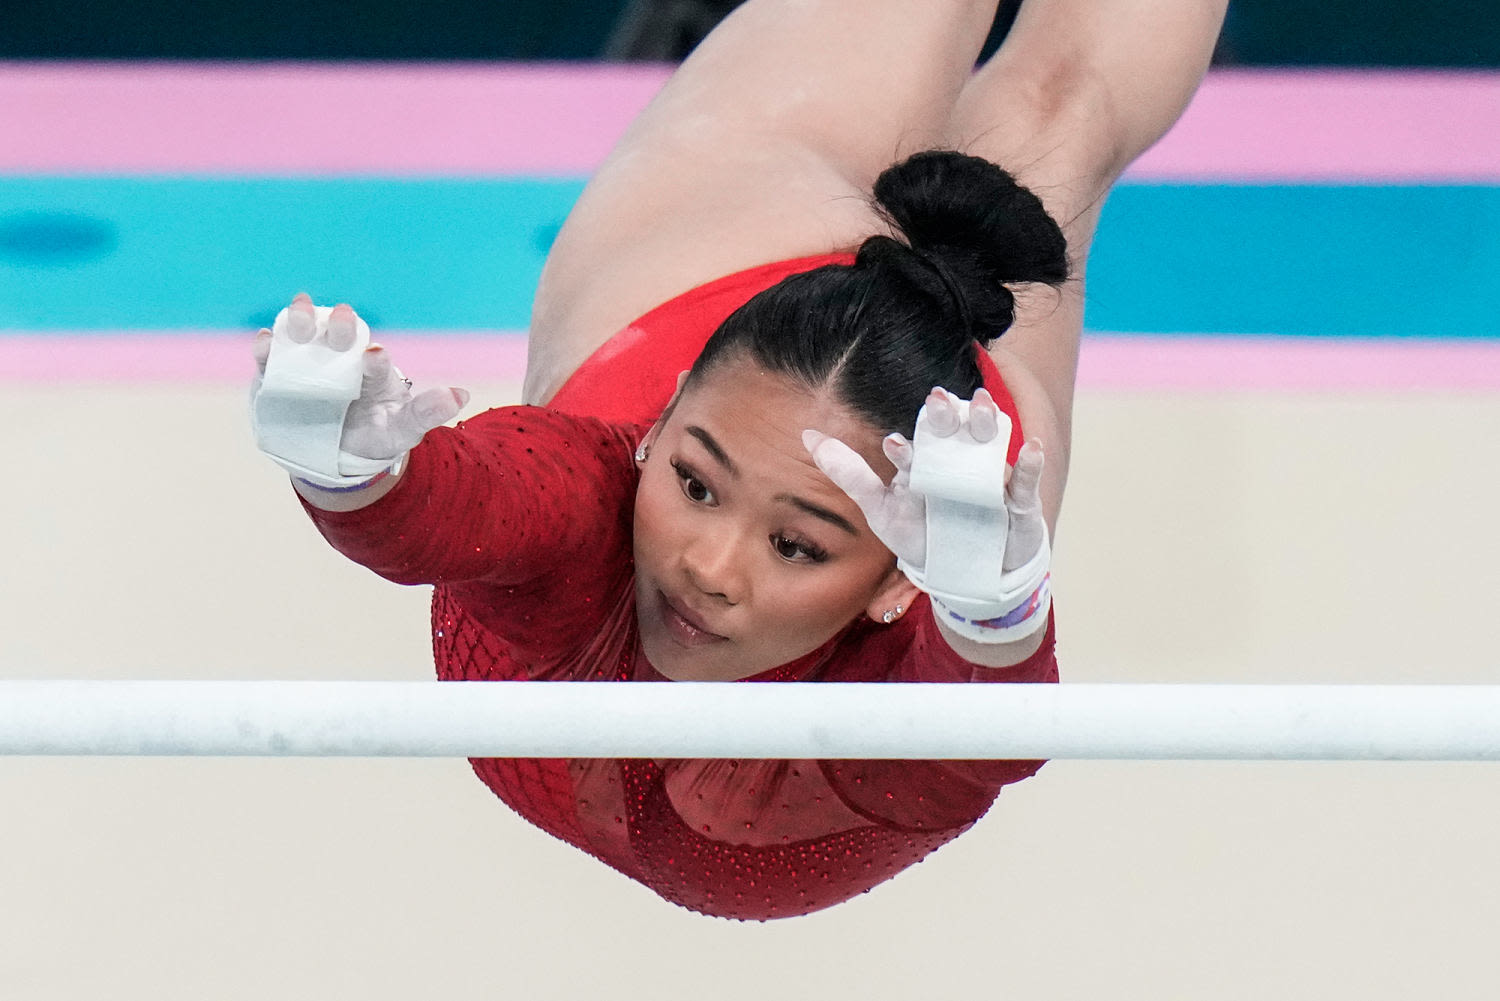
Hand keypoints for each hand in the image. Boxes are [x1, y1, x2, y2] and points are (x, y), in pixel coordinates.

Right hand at [251, 294, 469, 488]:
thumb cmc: (378, 431)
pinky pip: (271, 358)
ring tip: (299, 316)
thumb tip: (461, 396)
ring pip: (304, 331)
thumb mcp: (403, 428)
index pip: (374, 359)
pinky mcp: (279, 375)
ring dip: (301, 319)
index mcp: (373, 368)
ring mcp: (309, 362)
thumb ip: (427, 412)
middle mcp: (341, 357)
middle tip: (340, 321)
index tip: (373, 356)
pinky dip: (268, 347)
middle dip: (339, 324)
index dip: (373, 358)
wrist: (339, 449)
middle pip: (340, 332)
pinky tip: (267, 342)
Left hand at [804, 386, 1050, 641]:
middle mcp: (958, 461)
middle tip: (937, 400)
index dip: (905, 444)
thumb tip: (807, 435)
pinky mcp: (1018, 500)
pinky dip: (1030, 464)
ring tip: (981, 405)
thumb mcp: (882, 511)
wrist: (966, 576)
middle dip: (946, 416)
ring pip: (989, 443)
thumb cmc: (922, 538)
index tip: (892, 445)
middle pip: (953, 432)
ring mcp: (990, 478)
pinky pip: (1026, 479)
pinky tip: (1029, 448)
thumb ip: (849, 474)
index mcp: (926, 462)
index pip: (914, 444)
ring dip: (986, 423)